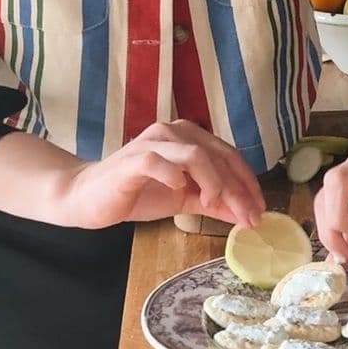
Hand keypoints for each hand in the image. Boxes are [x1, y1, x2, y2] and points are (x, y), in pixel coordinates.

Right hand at [58, 120, 265, 228]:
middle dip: (238, 188)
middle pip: (218, 156)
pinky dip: (174, 175)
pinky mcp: (134, 158)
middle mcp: (176, 132)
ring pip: (196, 154)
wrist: (88, 197)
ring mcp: (155, 142)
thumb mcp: (183, 200)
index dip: (248, 182)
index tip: (259, 210)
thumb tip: (245, 213)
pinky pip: (159, 161)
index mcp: (191, 138)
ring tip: (215, 206)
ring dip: (213, 182)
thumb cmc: (138, 194)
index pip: (229, 156)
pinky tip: (180, 190)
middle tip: (250, 216)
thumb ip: (213, 202)